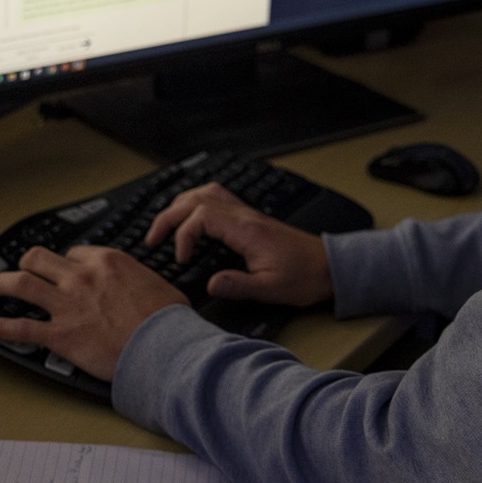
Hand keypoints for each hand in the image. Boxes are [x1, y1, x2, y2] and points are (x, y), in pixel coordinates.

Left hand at [0, 246, 185, 381]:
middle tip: (23, 271)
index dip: (67, 262)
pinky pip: (21, 328)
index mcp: (107, 262)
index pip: (74, 252)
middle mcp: (81, 278)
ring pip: (21, 284)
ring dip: (3, 285)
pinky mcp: (60, 335)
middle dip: (27, 263)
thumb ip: (142, 281)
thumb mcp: (161, 286)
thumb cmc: (168, 322)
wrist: (164, 348)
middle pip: (39, 259)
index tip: (65, 271)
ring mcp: (67, 305)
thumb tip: (145, 287)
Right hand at [143, 183, 331, 306]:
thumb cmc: (304, 277)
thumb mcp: (272, 289)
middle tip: (152, 240)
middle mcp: (244, 216)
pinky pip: (217, 197)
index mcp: (247, 230)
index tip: (182, 261)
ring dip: (180, 205)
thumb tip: (210, 284)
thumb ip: (239, 286)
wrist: (329, 267)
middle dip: (168, 216)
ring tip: (164, 226)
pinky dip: (196, 203)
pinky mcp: (249, 218)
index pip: (201, 217)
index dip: (183, 236)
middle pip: (196, 199)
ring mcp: (247, 214)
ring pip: (205, 193)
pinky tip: (190, 218)